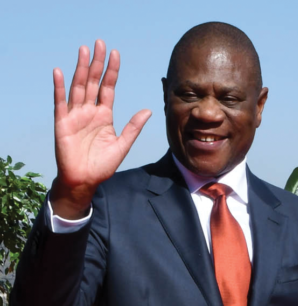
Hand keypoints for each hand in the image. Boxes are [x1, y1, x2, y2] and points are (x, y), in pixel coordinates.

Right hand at [50, 40, 151, 218]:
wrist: (84, 181)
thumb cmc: (102, 166)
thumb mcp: (122, 146)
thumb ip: (133, 128)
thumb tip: (148, 110)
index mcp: (104, 115)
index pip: (108, 88)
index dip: (112, 72)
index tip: (116, 54)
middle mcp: (89, 111)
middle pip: (93, 82)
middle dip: (97, 63)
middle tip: (100, 43)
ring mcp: (75, 115)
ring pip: (78, 87)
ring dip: (81, 69)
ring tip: (84, 51)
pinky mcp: (62, 123)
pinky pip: (60, 102)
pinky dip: (59, 87)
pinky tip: (60, 72)